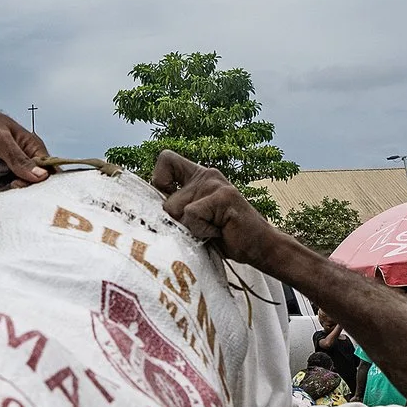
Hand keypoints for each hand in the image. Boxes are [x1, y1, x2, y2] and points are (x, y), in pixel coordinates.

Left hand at [0, 103, 47, 184]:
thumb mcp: (0, 140)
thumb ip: (19, 160)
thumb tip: (41, 175)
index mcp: (30, 147)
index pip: (44, 173)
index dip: (32, 182)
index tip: (15, 182)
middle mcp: (20, 158)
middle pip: (23, 185)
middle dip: (5, 180)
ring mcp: (5, 166)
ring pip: (4, 187)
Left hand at [150, 152, 292, 269]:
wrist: (260, 247)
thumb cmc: (224, 236)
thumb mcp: (195, 219)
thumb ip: (176, 209)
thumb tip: (146, 211)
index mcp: (198, 176)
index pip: (166, 159)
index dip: (159, 181)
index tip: (171, 202)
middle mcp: (206, 175)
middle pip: (166, 201)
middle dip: (177, 223)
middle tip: (201, 228)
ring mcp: (215, 184)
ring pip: (176, 209)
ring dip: (191, 230)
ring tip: (212, 230)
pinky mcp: (223, 196)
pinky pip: (191, 216)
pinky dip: (202, 231)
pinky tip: (219, 232)